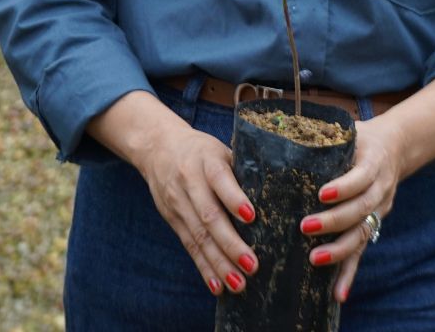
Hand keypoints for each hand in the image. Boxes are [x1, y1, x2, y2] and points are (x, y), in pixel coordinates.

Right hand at [132, 119, 260, 295]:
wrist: (158, 147)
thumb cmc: (201, 151)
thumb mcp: (220, 150)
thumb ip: (241, 171)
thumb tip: (277, 196)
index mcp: (207, 160)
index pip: (220, 179)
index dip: (234, 198)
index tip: (251, 217)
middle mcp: (189, 182)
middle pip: (209, 216)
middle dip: (230, 244)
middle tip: (252, 266)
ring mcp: (179, 203)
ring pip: (199, 237)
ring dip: (219, 263)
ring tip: (238, 284)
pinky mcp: (173, 220)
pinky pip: (189, 247)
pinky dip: (204, 268)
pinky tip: (217, 286)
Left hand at [303, 115, 408, 303]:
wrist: (396, 146)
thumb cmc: (359, 137)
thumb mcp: (346, 129)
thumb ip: (318, 133)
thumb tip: (273, 132)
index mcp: (373, 162)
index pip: (360, 177)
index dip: (343, 187)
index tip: (320, 193)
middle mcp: (379, 189)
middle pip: (360, 210)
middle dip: (333, 221)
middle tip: (304, 227)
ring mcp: (379, 210)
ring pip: (362, 234)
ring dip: (339, 250)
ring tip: (315, 260)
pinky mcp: (373, 226)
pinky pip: (362, 253)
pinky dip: (350, 274)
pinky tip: (338, 294)